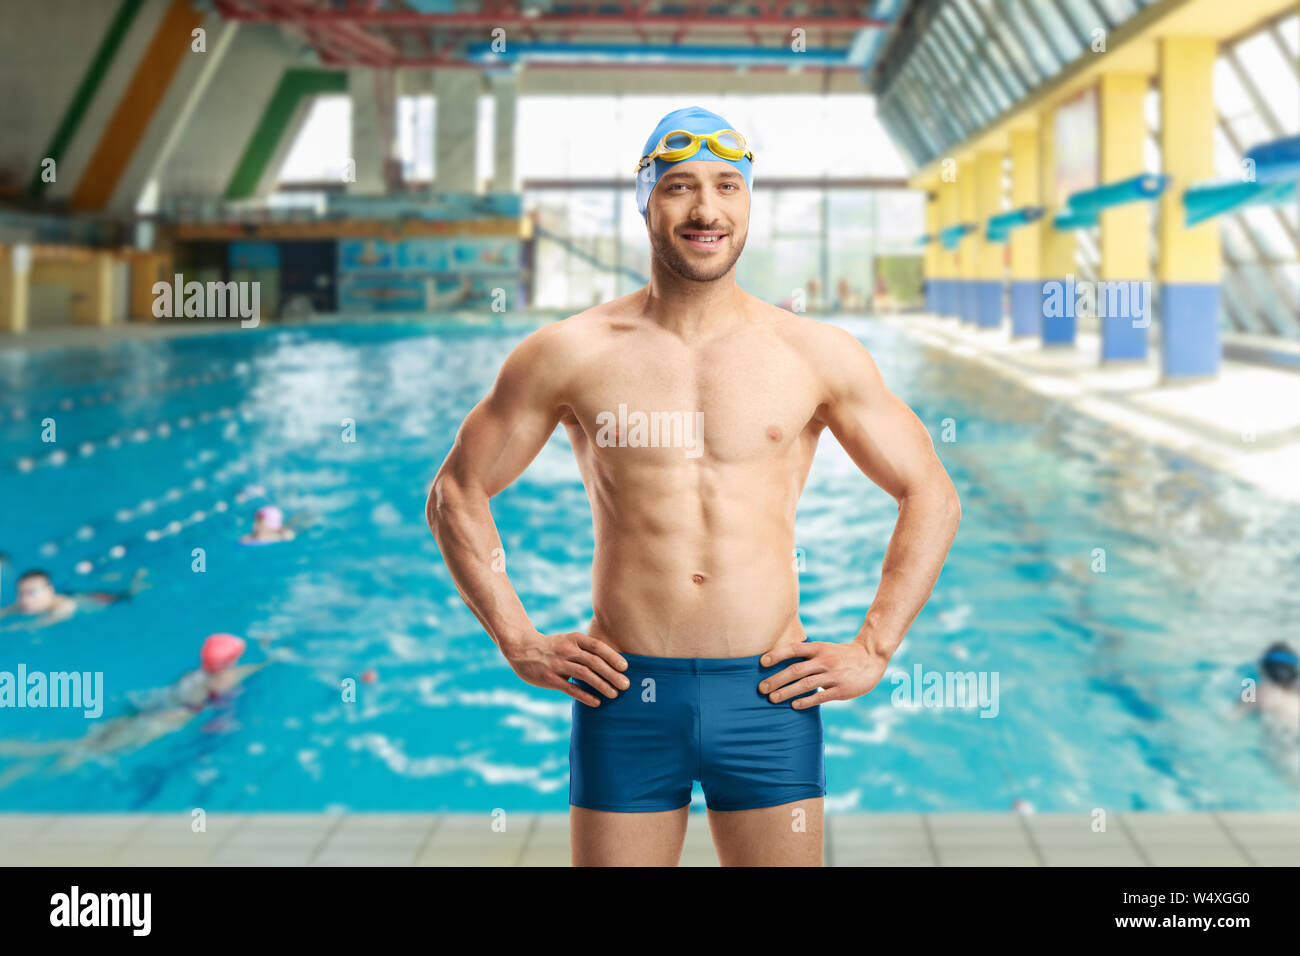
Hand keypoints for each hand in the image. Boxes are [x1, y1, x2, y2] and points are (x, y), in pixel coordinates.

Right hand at [503, 631, 629, 706]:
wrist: (522, 648)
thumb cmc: (552, 647)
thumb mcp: (569, 641)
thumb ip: (586, 650)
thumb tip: (611, 664)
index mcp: (574, 639)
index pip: (598, 647)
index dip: (613, 657)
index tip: (625, 667)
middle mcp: (567, 650)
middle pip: (594, 662)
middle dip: (612, 674)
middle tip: (626, 685)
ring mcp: (558, 664)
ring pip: (585, 675)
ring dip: (602, 685)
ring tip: (615, 694)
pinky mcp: (550, 678)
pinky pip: (571, 688)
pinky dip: (585, 695)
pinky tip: (597, 702)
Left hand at [758, 640, 887, 707]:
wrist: (871, 659)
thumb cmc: (841, 656)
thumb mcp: (825, 649)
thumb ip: (807, 656)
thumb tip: (782, 664)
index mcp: (818, 648)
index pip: (793, 649)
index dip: (777, 655)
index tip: (761, 663)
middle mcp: (824, 660)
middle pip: (795, 670)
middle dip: (776, 679)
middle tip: (761, 688)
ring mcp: (833, 675)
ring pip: (805, 684)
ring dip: (787, 692)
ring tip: (772, 698)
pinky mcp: (841, 690)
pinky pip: (820, 697)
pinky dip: (806, 701)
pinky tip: (794, 706)